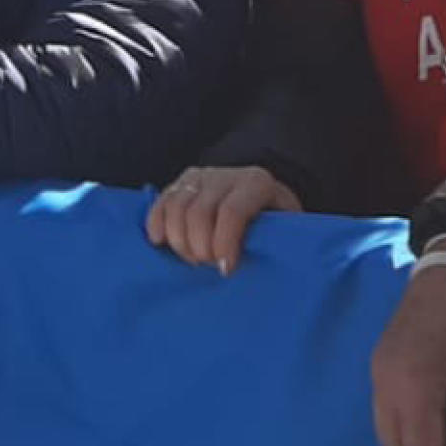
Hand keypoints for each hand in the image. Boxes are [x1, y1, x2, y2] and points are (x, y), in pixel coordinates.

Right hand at [143, 165, 301, 273]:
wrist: (258, 195)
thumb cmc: (273, 222)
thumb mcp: (287, 229)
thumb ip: (282, 241)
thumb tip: (276, 264)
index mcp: (256, 183)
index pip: (232, 212)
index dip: (224, 244)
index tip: (225, 270)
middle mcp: (225, 175)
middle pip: (198, 214)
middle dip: (200, 249)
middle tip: (209, 266)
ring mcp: (200, 177)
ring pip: (175, 209)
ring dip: (180, 243)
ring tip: (195, 258)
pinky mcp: (180, 183)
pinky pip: (160, 204)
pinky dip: (157, 226)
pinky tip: (163, 243)